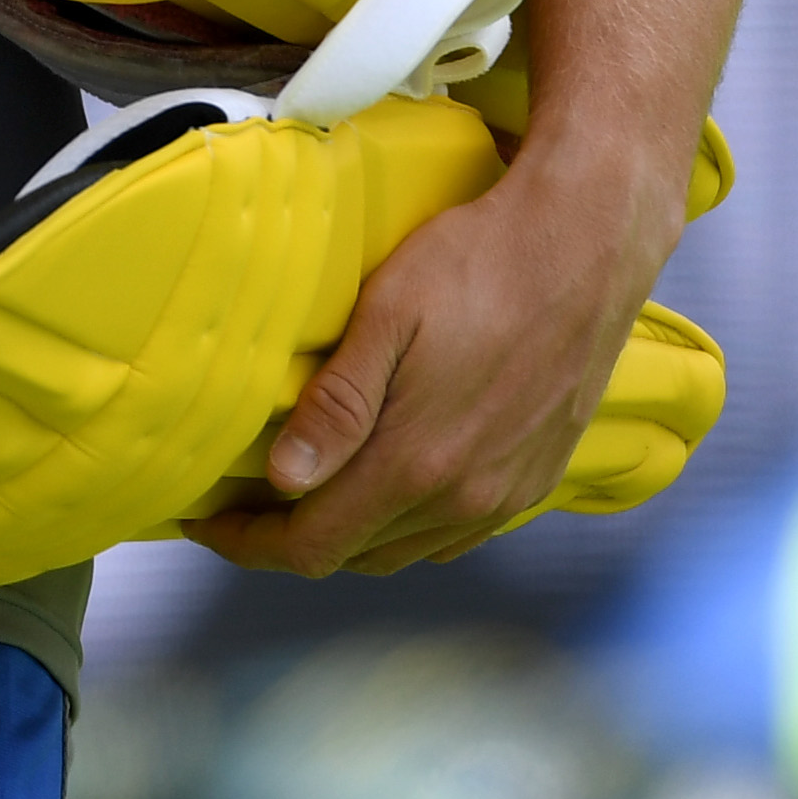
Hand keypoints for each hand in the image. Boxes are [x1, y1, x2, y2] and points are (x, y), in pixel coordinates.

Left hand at [185, 143, 666, 577]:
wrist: (589, 243)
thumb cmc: (481, 261)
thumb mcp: (389, 315)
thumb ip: (337, 405)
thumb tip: (285, 478)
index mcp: (417, 463)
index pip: (312, 545)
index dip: (250, 543)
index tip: (208, 521)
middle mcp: (465, 497)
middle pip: (354, 555)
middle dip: (291, 538)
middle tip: (247, 501)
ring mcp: (507, 494)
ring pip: (405, 549)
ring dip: (351, 532)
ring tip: (312, 491)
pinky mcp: (538, 477)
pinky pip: (455, 533)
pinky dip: (409, 525)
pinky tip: (390, 484)